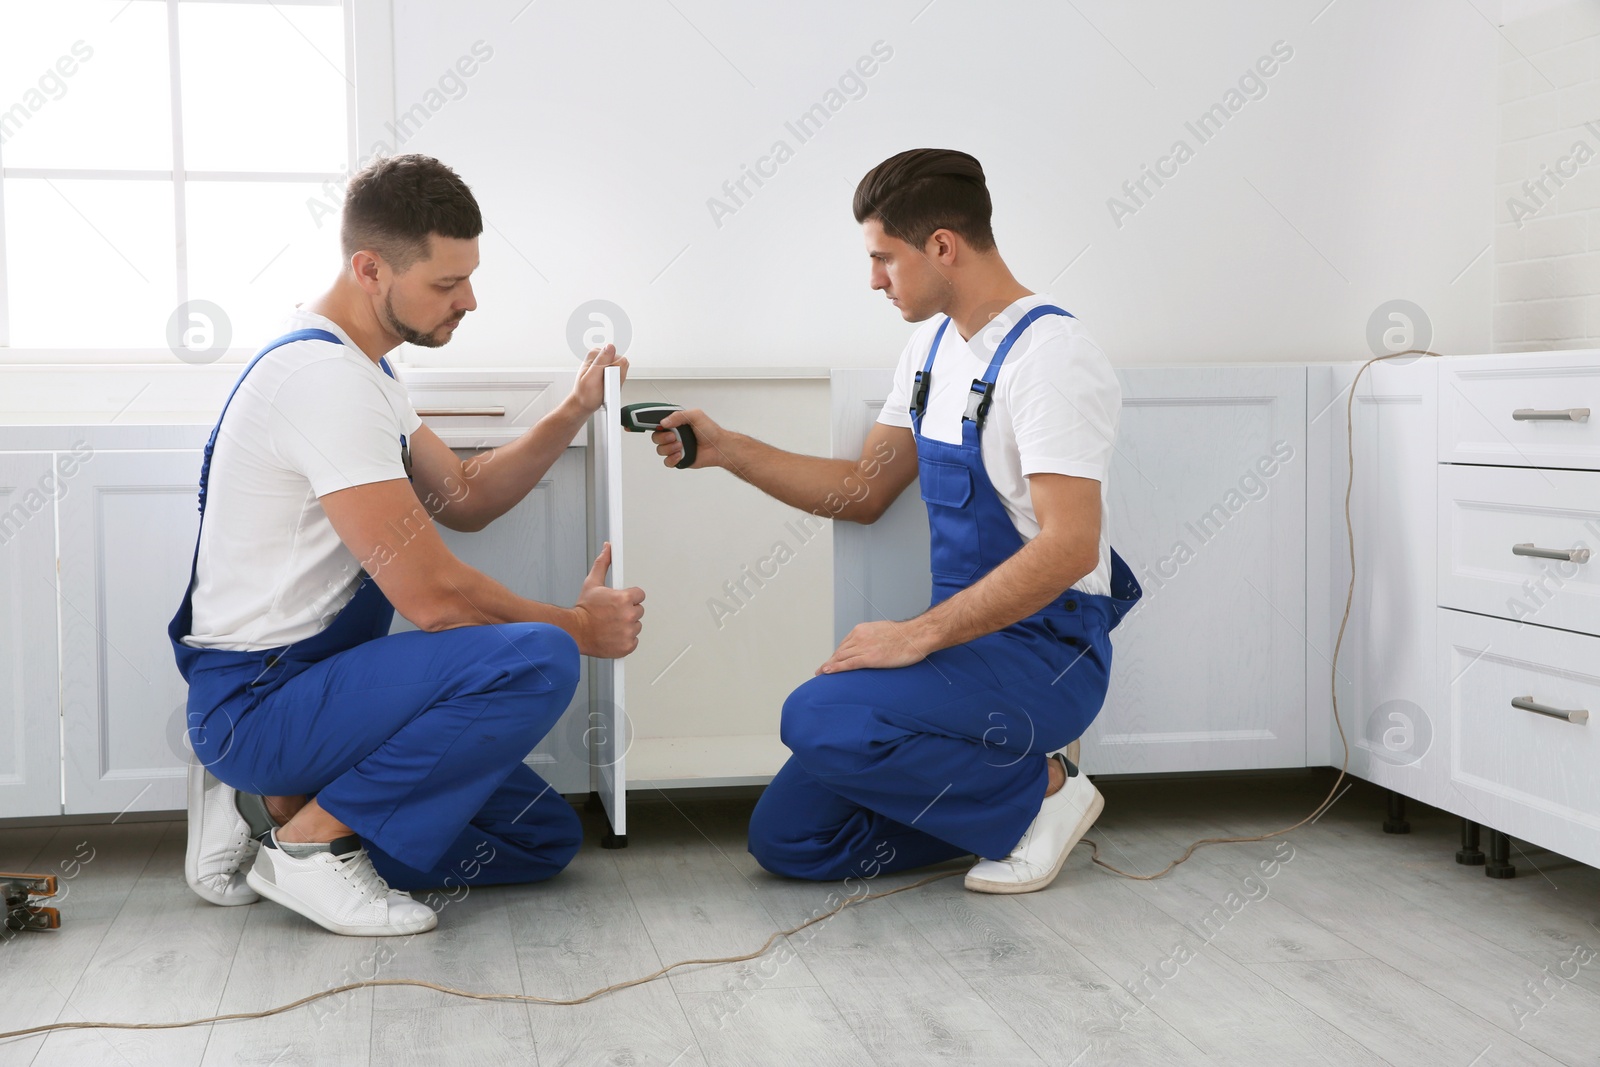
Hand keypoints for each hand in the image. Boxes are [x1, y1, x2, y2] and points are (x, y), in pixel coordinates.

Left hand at [570, 344, 628, 414]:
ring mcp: (606, 363)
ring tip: (606, 387)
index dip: (615, 373)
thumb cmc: (585, 394)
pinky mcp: (610, 370)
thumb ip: (601, 361)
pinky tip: (608, 387)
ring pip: (622, 371)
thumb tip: (610, 347)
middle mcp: (601, 357)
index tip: (606, 380)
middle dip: (616, 377)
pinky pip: (621, 376)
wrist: (584, 404)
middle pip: (621, 364)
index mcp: (595, 354)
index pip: (618, 359)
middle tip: (605, 385)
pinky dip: (617, 384)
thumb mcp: (591, 378)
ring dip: (616, 382)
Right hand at [570, 543, 644, 657]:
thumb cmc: (583, 610)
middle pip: (639, 610)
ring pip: (637, 625)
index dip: (630, 597)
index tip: (620, 601)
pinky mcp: (627, 646)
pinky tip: (613, 635)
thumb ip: (603, 564)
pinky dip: (625, 640)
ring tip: (611, 624)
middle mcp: (628, 615)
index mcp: (623, 599)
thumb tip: (608, 549)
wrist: (574, 632)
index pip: (640, 594)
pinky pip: (633, 641)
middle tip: (612, 614)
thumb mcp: (592, 583)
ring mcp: (629, 632)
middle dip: (628, 611)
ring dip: (627, 625)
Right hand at [652, 408, 723, 468]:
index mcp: (676, 423)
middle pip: (656, 437)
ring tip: (681, 446)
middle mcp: (674, 435)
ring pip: (660, 450)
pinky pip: (667, 461)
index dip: (651, 424)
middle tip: (674, 436)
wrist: (718, 447)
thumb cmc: (711, 431)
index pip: (658, 422)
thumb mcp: (696, 416)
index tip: (651, 425)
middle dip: (663, 438)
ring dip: (669, 448)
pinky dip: (671, 459)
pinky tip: (680, 455)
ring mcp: (675, 447)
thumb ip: (679, 415)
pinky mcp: (678, 458)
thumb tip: (664, 421)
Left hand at [816, 619, 928, 674]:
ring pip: (840, 657)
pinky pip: (847, 664)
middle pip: (839, 651)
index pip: (845, 644)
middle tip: (822, 670)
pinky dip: (834, 668)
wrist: (917, 635)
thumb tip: (874, 646)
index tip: (832, 661)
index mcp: (862, 629)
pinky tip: (826, 672)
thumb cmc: (906, 635)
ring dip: (828, 666)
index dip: (837, 654)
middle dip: (830, 661)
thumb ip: (874, 638)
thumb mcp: (884, 631)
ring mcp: (863, 647)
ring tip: (821, 673)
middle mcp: (859, 636)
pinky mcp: (869, 658)